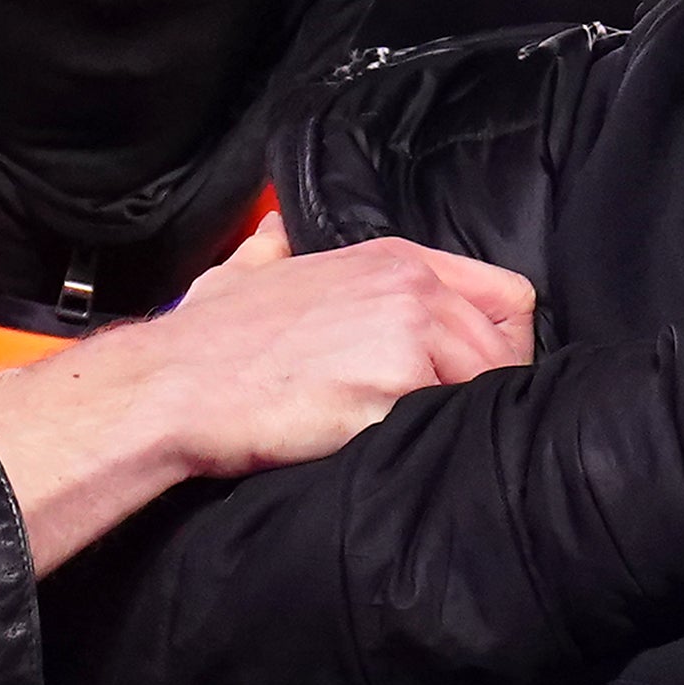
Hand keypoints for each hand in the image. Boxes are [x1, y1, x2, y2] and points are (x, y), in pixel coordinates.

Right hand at [0, 224, 539, 573]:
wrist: (176, 386)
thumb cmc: (208, 341)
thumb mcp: (247, 271)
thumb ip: (274, 248)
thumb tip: (274, 235)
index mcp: (391, 258)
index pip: (505, 295)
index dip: (502, 342)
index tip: (480, 376)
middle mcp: (410, 288)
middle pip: (508, 345)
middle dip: (489, 388)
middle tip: (450, 420)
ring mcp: (407, 335)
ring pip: (489, 385)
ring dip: (463, 416)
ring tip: (422, 437)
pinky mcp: (395, 388)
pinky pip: (451, 420)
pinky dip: (435, 440)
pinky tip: (401, 449)